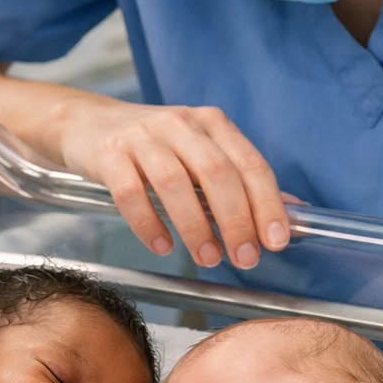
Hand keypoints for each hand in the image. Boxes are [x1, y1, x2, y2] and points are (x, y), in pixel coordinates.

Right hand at [57, 97, 290, 269]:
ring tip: (207, 259)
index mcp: (211, 123)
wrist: (87, 124)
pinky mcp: (110, 154)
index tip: (276, 241)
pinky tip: (163, 246)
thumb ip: (241, 181)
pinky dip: (149, 224)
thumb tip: (294, 214)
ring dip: (196, 227)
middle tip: (244, 258)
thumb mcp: (200, 152)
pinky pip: (131, 193)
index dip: (267, 204)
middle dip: (236, 220)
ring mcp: (143, 136)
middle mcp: (181, 124)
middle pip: (217, 173)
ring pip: (175, 183)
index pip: (249, 163)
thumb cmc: (154, 146)